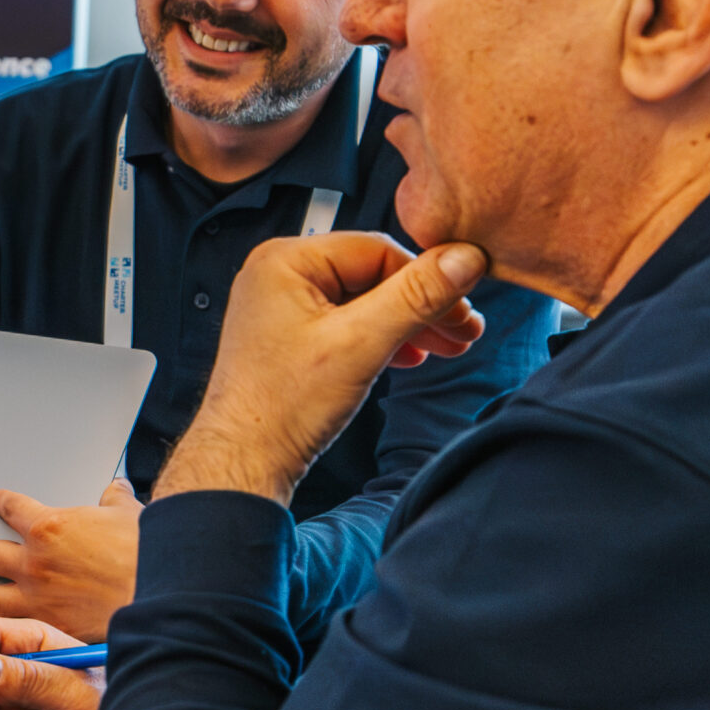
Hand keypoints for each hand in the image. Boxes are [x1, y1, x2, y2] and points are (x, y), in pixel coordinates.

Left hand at [0, 481, 141, 640]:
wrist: (160, 594)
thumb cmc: (146, 554)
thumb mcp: (129, 514)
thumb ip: (114, 500)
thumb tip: (115, 488)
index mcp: (51, 527)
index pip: (16, 509)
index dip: (3, 503)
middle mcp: (35, 562)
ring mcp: (37, 598)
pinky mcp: (48, 630)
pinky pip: (8, 631)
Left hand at [157, 233, 487, 504]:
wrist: (244, 461)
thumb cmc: (280, 407)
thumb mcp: (362, 343)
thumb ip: (416, 296)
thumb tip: (463, 258)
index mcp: (285, 261)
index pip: (378, 249)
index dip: (427, 278)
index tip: (464, 304)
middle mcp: (280, 276)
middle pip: (373, 275)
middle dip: (423, 305)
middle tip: (464, 330)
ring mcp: (283, 307)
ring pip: (364, 302)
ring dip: (409, 323)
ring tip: (446, 346)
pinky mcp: (291, 338)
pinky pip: (348, 324)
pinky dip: (382, 339)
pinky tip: (409, 357)